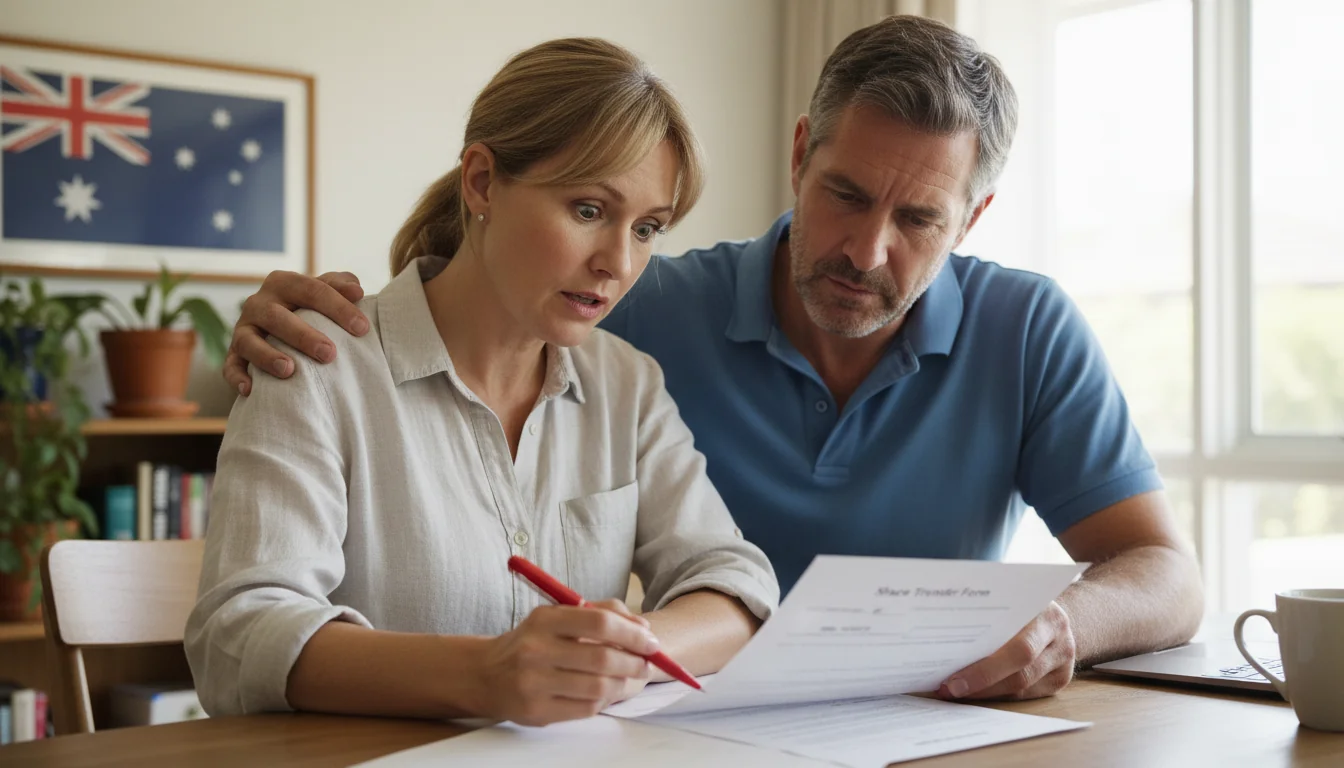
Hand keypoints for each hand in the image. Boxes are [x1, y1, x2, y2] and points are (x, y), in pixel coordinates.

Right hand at [224, 270, 368, 395]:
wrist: (280, 325)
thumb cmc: (311, 308)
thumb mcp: (325, 292)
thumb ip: (340, 286)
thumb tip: (357, 290)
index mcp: (284, 283)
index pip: (312, 290)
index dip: (338, 308)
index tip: (362, 328)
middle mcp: (259, 303)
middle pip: (277, 316)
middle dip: (303, 336)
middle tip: (329, 354)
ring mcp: (243, 328)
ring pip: (248, 340)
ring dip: (267, 356)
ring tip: (289, 370)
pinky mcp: (234, 354)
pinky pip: (230, 366)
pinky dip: (237, 377)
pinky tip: (251, 390)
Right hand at [474, 599, 655, 725]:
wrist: (485, 674)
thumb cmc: (533, 642)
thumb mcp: (557, 617)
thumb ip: (600, 613)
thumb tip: (643, 628)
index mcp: (545, 620)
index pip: (600, 622)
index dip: (633, 633)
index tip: (651, 642)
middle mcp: (536, 650)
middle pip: (603, 658)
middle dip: (634, 662)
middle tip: (646, 664)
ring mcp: (534, 683)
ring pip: (599, 687)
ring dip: (623, 684)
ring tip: (628, 680)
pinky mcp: (536, 711)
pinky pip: (586, 708)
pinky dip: (604, 701)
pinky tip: (604, 693)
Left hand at [937, 601, 1075, 700]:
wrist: (1055, 612)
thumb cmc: (1022, 603)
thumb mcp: (1012, 596)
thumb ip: (989, 612)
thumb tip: (943, 634)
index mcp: (1047, 615)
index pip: (1018, 649)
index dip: (984, 669)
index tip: (951, 676)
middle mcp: (1060, 640)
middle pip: (1020, 673)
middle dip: (980, 683)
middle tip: (947, 689)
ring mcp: (1063, 662)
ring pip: (1021, 688)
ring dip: (985, 692)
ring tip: (954, 691)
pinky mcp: (1059, 679)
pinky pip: (1026, 694)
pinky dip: (998, 694)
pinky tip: (975, 690)